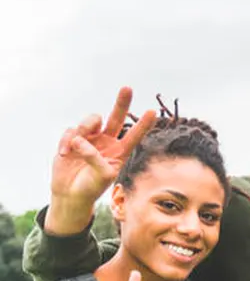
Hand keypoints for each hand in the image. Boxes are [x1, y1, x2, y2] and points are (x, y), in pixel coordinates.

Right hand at [52, 87, 155, 204]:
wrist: (70, 193)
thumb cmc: (91, 187)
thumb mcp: (100, 175)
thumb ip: (94, 157)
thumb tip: (79, 140)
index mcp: (120, 152)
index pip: (134, 136)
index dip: (143, 125)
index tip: (153, 112)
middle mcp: (107, 141)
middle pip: (116, 118)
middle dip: (122, 103)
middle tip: (128, 88)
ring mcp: (90, 138)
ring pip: (91, 120)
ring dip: (83, 129)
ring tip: (75, 147)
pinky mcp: (72, 138)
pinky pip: (70, 131)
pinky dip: (66, 141)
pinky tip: (64, 154)